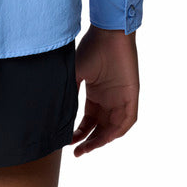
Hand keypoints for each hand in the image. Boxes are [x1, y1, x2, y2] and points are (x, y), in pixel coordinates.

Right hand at [71, 24, 139, 155]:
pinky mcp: (131, 95)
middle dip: (89, 142)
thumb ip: (68, 92)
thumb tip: (54, 111)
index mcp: (95, 95)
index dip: (79, 133)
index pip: (88, 121)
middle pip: (100, 129)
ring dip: (102, 140)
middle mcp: (108, 100)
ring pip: (114, 128)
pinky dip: (119, 130)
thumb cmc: (92, 48)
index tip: (68, 143)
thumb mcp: (75, 72)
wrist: (109, 33)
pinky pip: (128, 119)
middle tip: (77, 152)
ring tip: (88, 147)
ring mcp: (120, 98)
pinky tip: (108, 136)